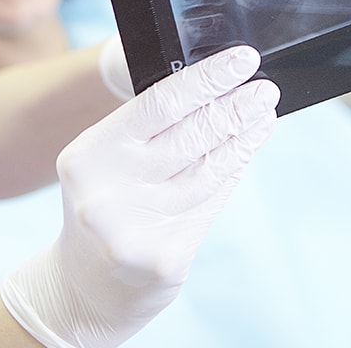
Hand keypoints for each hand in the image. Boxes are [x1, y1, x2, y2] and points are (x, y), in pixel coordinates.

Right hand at [0, 45, 278, 347]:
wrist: (86, 289)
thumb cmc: (106, 209)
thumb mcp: (107, 164)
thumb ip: (149, 132)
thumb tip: (216, 90)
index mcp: (89, 154)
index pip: (159, 103)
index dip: (208, 78)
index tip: (243, 60)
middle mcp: (106, 190)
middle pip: (189, 136)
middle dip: (235, 107)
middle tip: (264, 89)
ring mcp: (134, 228)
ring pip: (207, 170)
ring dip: (242, 138)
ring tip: (263, 114)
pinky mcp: (164, 258)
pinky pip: (210, 203)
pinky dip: (233, 172)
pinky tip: (246, 151)